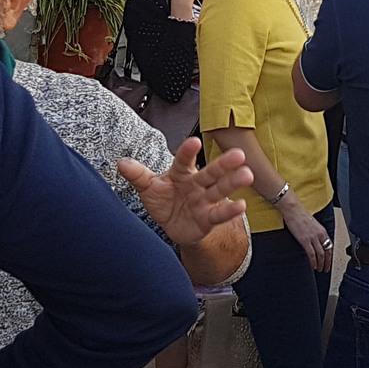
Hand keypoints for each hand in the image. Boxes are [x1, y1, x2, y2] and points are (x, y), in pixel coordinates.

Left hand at [117, 139, 251, 248]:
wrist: (175, 225)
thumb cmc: (165, 200)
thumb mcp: (149, 188)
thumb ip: (138, 175)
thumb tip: (121, 162)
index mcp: (181, 173)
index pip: (183, 161)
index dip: (188, 152)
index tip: (194, 142)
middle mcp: (197, 184)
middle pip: (210, 172)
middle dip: (224, 164)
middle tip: (239, 154)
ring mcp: (205, 200)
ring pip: (220, 190)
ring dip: (233, 182)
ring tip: (246, 175)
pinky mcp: (210, 217)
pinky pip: (220, 213)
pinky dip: (230, 210)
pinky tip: (241, 205)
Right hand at [282, 201, 333, 271]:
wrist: (294, 210)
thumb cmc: (301, 215)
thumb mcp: (312, 225)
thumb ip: (315, 234)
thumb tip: (316, 242)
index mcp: (322, 230)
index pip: (330, 246)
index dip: (330, 256)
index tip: (329, 262)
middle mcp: (320, 234)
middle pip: (327, 252)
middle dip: (327, 262)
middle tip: (326, 269)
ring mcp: (313, 237)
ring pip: (321, 254)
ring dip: (321, 264)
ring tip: (319, 269)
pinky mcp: (305, 240)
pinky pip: (311, 254)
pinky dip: (313, 261)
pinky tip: (313, 265)